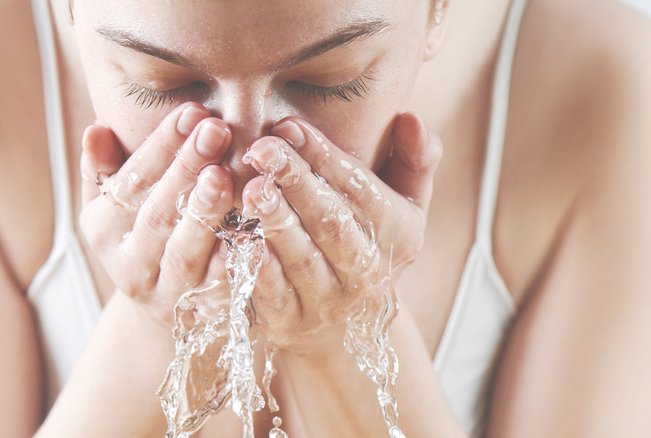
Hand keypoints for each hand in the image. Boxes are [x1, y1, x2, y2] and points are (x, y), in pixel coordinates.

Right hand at [79, 103, 236, 322]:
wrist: (165, 309)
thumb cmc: (145, 235)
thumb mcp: (113, 205)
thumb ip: (103, 169)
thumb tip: (97, 129)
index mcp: (103, 230)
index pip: (132, 182)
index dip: (161, 146)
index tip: (191, 113)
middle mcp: (129, 266)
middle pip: (158, 215)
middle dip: (186, 170)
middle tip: (215, 131)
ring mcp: (166, 293)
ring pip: (185, 252)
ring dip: (206, 213)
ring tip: (225, 175)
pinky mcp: (203, 312)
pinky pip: (222, 283)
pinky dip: (237, 256)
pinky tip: (254, 226)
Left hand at [241, 113, 441, 354]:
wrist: (346, 329)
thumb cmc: (368, 245)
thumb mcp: (406, 206)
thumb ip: (414, 159)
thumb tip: (411, 118)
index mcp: (398, 236)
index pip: (359, 190)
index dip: (324, 156)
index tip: (288, 126)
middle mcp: (367, 272)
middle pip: (331, 223)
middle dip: (297, 182)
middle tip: (262, 149)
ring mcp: (328, 303)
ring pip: (302, 259)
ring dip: (276, 222)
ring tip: (251, 187)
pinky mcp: (291, 324)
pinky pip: (272, 294)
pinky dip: (255, 266)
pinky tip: (236, 236)